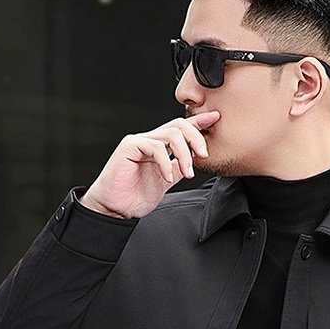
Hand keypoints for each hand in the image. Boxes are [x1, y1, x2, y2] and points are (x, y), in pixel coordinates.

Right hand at [79, 111, 220, 218]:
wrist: (114, 209)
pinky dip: (165, 162)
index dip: (198, 123)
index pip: (181, 129)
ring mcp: (139, 142)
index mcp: (159, 147)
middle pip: (178, 125)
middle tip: (204, 154)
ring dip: (184, 154)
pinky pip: (154, 147)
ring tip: (188, 172)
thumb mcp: (165, 181)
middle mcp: (150, 140)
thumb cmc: (134, 196)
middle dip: (196, 137)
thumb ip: (178, 169)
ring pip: (170, 134)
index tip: (215, 119)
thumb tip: (194, 162)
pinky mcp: (129, 147)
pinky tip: (167, 177)